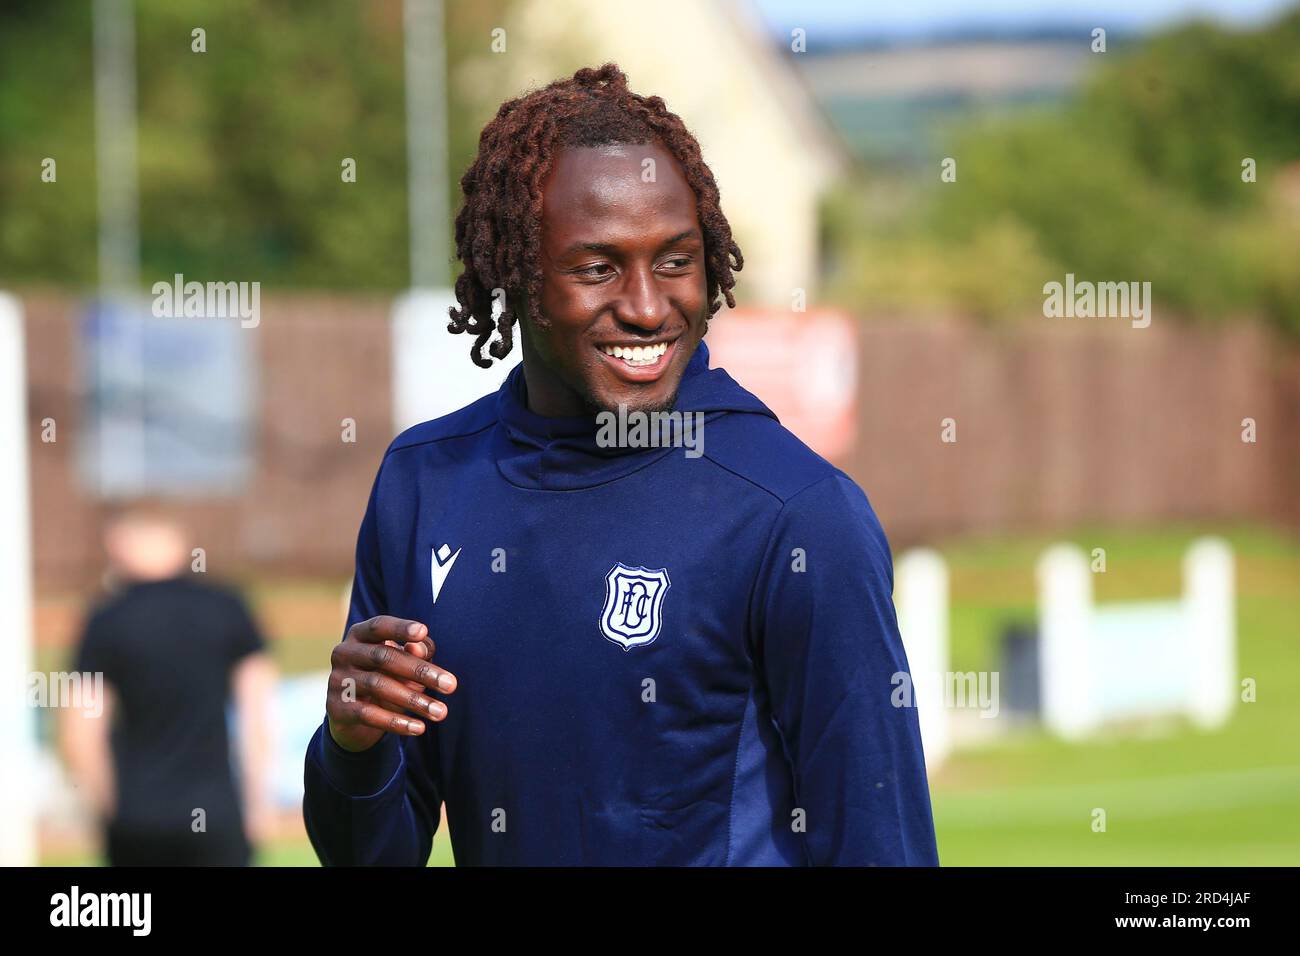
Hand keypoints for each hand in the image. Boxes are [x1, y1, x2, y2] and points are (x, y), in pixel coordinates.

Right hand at [325, 616, 457, 752]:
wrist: (354, 715)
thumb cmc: (387, 676)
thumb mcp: (404, 662)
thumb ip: (418, 651)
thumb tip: (419, 647)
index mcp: (360, 635)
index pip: (379, 626)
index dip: (400, 628)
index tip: (423, 631)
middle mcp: (344, 653)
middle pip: (383, 657)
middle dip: (420, 671)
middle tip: (451, 685)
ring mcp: (337, 680)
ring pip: (378, 686)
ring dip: (413, 700)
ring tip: (440, 712)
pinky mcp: (337, 708)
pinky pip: (369, 714)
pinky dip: (396, 722)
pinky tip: (419, 728)